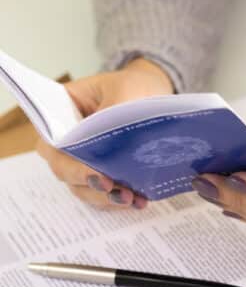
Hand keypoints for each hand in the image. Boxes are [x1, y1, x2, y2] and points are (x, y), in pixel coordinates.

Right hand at [37, 58, 173, 209]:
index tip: (94, 172)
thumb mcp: (125, 90)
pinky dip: (118, 200)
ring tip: (130, 198)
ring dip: (105, 198)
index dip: (67, 162)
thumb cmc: (132, 86)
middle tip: (113, 188)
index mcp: (63, 113)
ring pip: (83, 187)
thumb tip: (110, 148)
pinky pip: (103, 192)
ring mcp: (84, 158)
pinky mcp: (103, 171)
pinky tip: (138, 201)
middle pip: (65, 170)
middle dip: (89, 183)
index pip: (52, 143)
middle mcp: (68, 141)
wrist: (151, 94)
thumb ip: (114, 114)